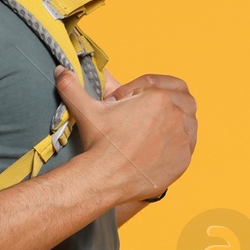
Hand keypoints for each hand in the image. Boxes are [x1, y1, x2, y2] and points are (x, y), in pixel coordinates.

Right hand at [54, 65, 196, 205]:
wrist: (105, 179)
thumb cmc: (98, 144)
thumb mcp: (86, 111)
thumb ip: (73, 86)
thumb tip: (60, 70)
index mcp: (157, 97)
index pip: (157, 83)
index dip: (141, 88)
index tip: (127, 100)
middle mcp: (176, 115)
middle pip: (181, 98)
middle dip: (165, 99)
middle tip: (147, 109)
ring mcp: (183, 139)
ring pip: (189, 120)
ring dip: (176, 118)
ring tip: (155, 125)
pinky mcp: (184, 159)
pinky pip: (188, 143)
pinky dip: (179, 140)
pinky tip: (161, 143)